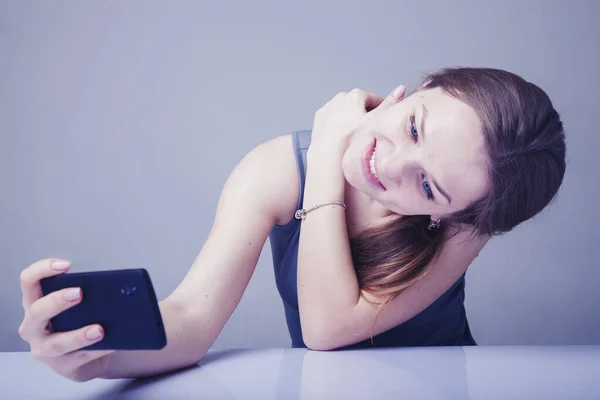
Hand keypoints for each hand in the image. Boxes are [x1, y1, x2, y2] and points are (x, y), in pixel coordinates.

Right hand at [18, 259, 113, 381]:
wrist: (90, 355)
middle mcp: (33, 327)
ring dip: (79, 335)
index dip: (42, 270)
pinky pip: (79, 359)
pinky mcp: (62, 367)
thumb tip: (116, 286)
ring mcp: (44, 350)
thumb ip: (88, 294)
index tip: (66, 265)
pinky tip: (111, 344)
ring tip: (99, 329)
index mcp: (35, 303)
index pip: (28, 281)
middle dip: (57, 301)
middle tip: (79, 293)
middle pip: (37, 311)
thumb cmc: (81, 321)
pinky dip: (96, 350)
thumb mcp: (80, 306)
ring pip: (57, 343)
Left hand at [308, 85, 406, 160]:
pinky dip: (338, 124)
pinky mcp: (319, 118)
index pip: (375, 100)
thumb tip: (401, 89)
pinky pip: (333, 119)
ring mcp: (328, 106)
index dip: (381, 112)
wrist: (327, 155)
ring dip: (351, 119)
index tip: (382, 124)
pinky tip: (342, 137)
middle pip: (359, 105)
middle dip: (365, 115)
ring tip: (354, 136)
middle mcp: (340, 96)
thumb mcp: (376, 121)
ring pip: (345, 111)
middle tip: (368, 132)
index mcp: (355, 95)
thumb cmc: (353, 138)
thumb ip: (390, 104)